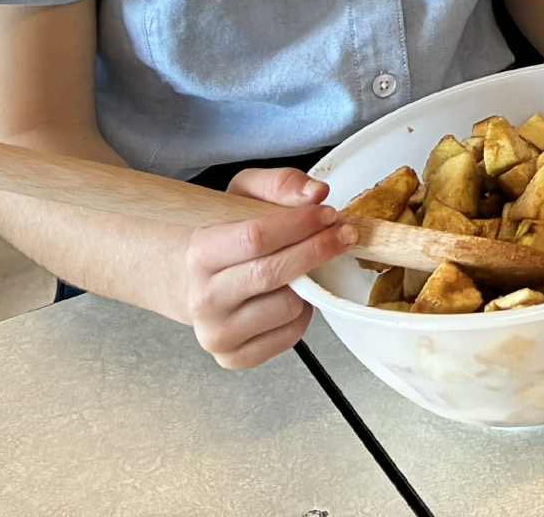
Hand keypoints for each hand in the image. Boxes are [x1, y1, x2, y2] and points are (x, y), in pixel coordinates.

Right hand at [181, 167, 357, 369]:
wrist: (198, 282)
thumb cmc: (230, 235)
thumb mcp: (246, 194)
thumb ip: (281, 184)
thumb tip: (316, 193)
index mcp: (200, 253)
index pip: (256, 238)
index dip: (300, 224)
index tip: (328, 213)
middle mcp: (203, 299)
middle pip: (272, 273)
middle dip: (318, 250)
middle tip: (345, 234)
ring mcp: (217, 334)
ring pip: (286, 307)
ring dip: (311, 283)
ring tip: (308, 266)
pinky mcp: (235, 358)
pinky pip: (289, 337)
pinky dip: (304, 313)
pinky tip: (296, 294)